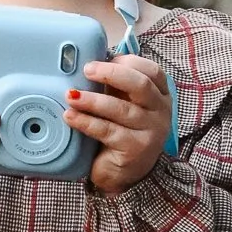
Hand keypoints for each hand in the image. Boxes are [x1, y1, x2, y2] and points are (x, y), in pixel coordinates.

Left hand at [66, 55, 172, 195]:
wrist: (124, 173)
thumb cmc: (121, 132)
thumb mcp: (123, 104)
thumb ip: (115, 85)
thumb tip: (90, 62)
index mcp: (160, 95)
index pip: (152, 71)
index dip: (128, 62)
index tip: (103, 58)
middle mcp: (160, 112)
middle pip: (140, 85)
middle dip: (111, 73)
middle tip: (87, 70)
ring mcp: (151, 132)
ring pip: (121, 109)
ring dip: (92, 100)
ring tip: (70, 96)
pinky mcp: (136, 149)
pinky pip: (108, 131)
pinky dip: (86, 122)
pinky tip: (70, 117)